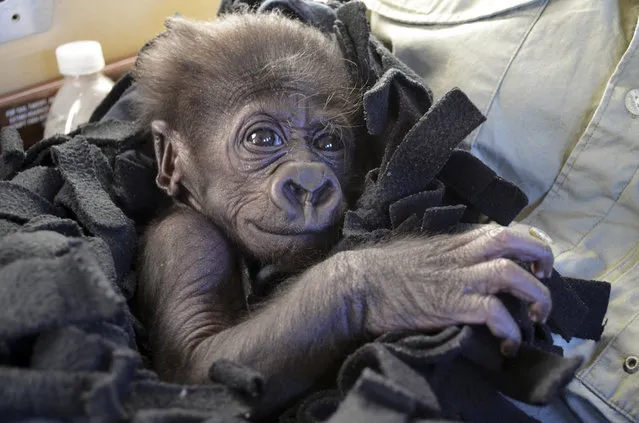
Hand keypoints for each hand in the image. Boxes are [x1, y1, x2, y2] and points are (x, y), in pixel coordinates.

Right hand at [346, 225, 553, 355]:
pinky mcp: (451, 305)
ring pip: (510, 274)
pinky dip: (509, 328)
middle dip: (542, 257)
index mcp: (456, 241)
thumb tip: (466, 260)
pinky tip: (508, 342)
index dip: (529, 242)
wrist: (359, 284)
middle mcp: (461, 255)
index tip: (535, 262)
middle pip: (514, 241)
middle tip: (545, 279)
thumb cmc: (385, 269)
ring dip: (536, 295)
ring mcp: (457, 279)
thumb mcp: (423, 250)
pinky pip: (493, 312)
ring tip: (537, 316)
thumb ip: (449, 252)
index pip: (503, 229)